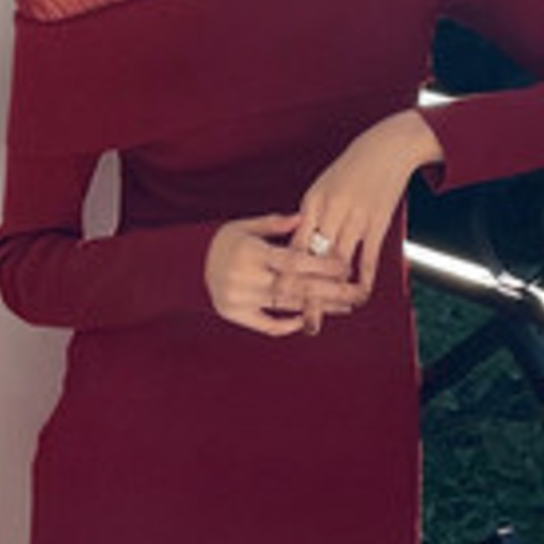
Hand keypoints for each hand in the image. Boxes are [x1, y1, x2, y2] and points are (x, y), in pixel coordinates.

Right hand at [205, 212, 358, 336]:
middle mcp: (244, 278)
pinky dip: (289, 324)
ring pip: (287, 306)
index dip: (320, 265)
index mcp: (250, 252)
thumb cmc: (223, 242)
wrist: (187, 265)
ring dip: (319, 307)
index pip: (292, 261)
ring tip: (345, 306)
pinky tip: (309, 319)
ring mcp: (239, 299)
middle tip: (357, 293)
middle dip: (330, 291)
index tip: (345, 266)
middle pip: (296, 287)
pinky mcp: (235, 314)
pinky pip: (267, 325)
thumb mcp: (244, 225)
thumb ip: (274, 224)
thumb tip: (303, 218)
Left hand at [292, 109, 443, 326]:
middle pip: (315, 259)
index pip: (295, 245)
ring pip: (340, 262)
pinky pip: (369, 257)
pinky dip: (365, 279)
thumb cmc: (350, 168)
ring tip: (330, 312)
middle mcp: (331, 211)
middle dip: (307, 291)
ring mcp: (356, 218)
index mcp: (312, 202)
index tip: (277, 295)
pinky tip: (360, 295)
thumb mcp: (322, 187)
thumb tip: (296, 243)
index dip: (287, 273)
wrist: (387, 147)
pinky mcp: (378, 222)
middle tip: (302, 317)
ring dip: (335, 291)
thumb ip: (309, 216)